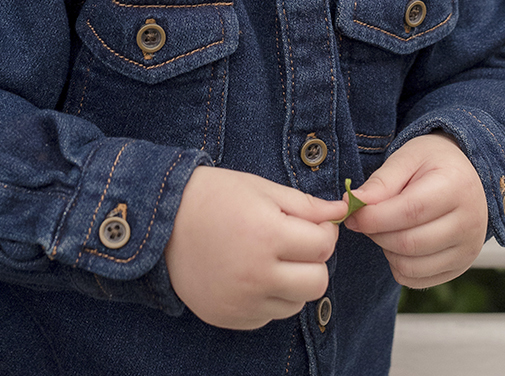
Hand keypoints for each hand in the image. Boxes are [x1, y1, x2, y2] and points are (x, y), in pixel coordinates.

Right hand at [165, 167, 345, 329]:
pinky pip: (269, 315)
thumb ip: (305, 204)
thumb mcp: (260, 188)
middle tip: (295, 243)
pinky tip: (250, 274)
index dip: (323, 231)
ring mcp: (243, 301)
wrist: (163, 222)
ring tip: (270, 258)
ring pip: (296, 303)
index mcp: (267, 234)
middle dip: (314, 261)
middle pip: (318, 282)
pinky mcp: (231, 317)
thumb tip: (341, 211)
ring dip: (293, 282)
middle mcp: (257, 274)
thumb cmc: (214, 197)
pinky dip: (269, 297)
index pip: (323, 245)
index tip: (311, 223)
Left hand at [343, 134, 487, 287]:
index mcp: (457, 188)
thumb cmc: (433, 163)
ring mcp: (467, 250)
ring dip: (385, 250)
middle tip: (364, 219)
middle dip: (376, 233)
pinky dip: (398, 265)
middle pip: (409, 243)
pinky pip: (416, 280)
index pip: (410, 212)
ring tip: (384, 227)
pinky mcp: (460, 268)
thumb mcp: (407, 158)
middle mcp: (469, 224)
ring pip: (410, 266)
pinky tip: (398, 242)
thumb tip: (351, 203)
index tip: (351, 214)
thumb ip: (381, 182)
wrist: (465, 176)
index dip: (374, 217)